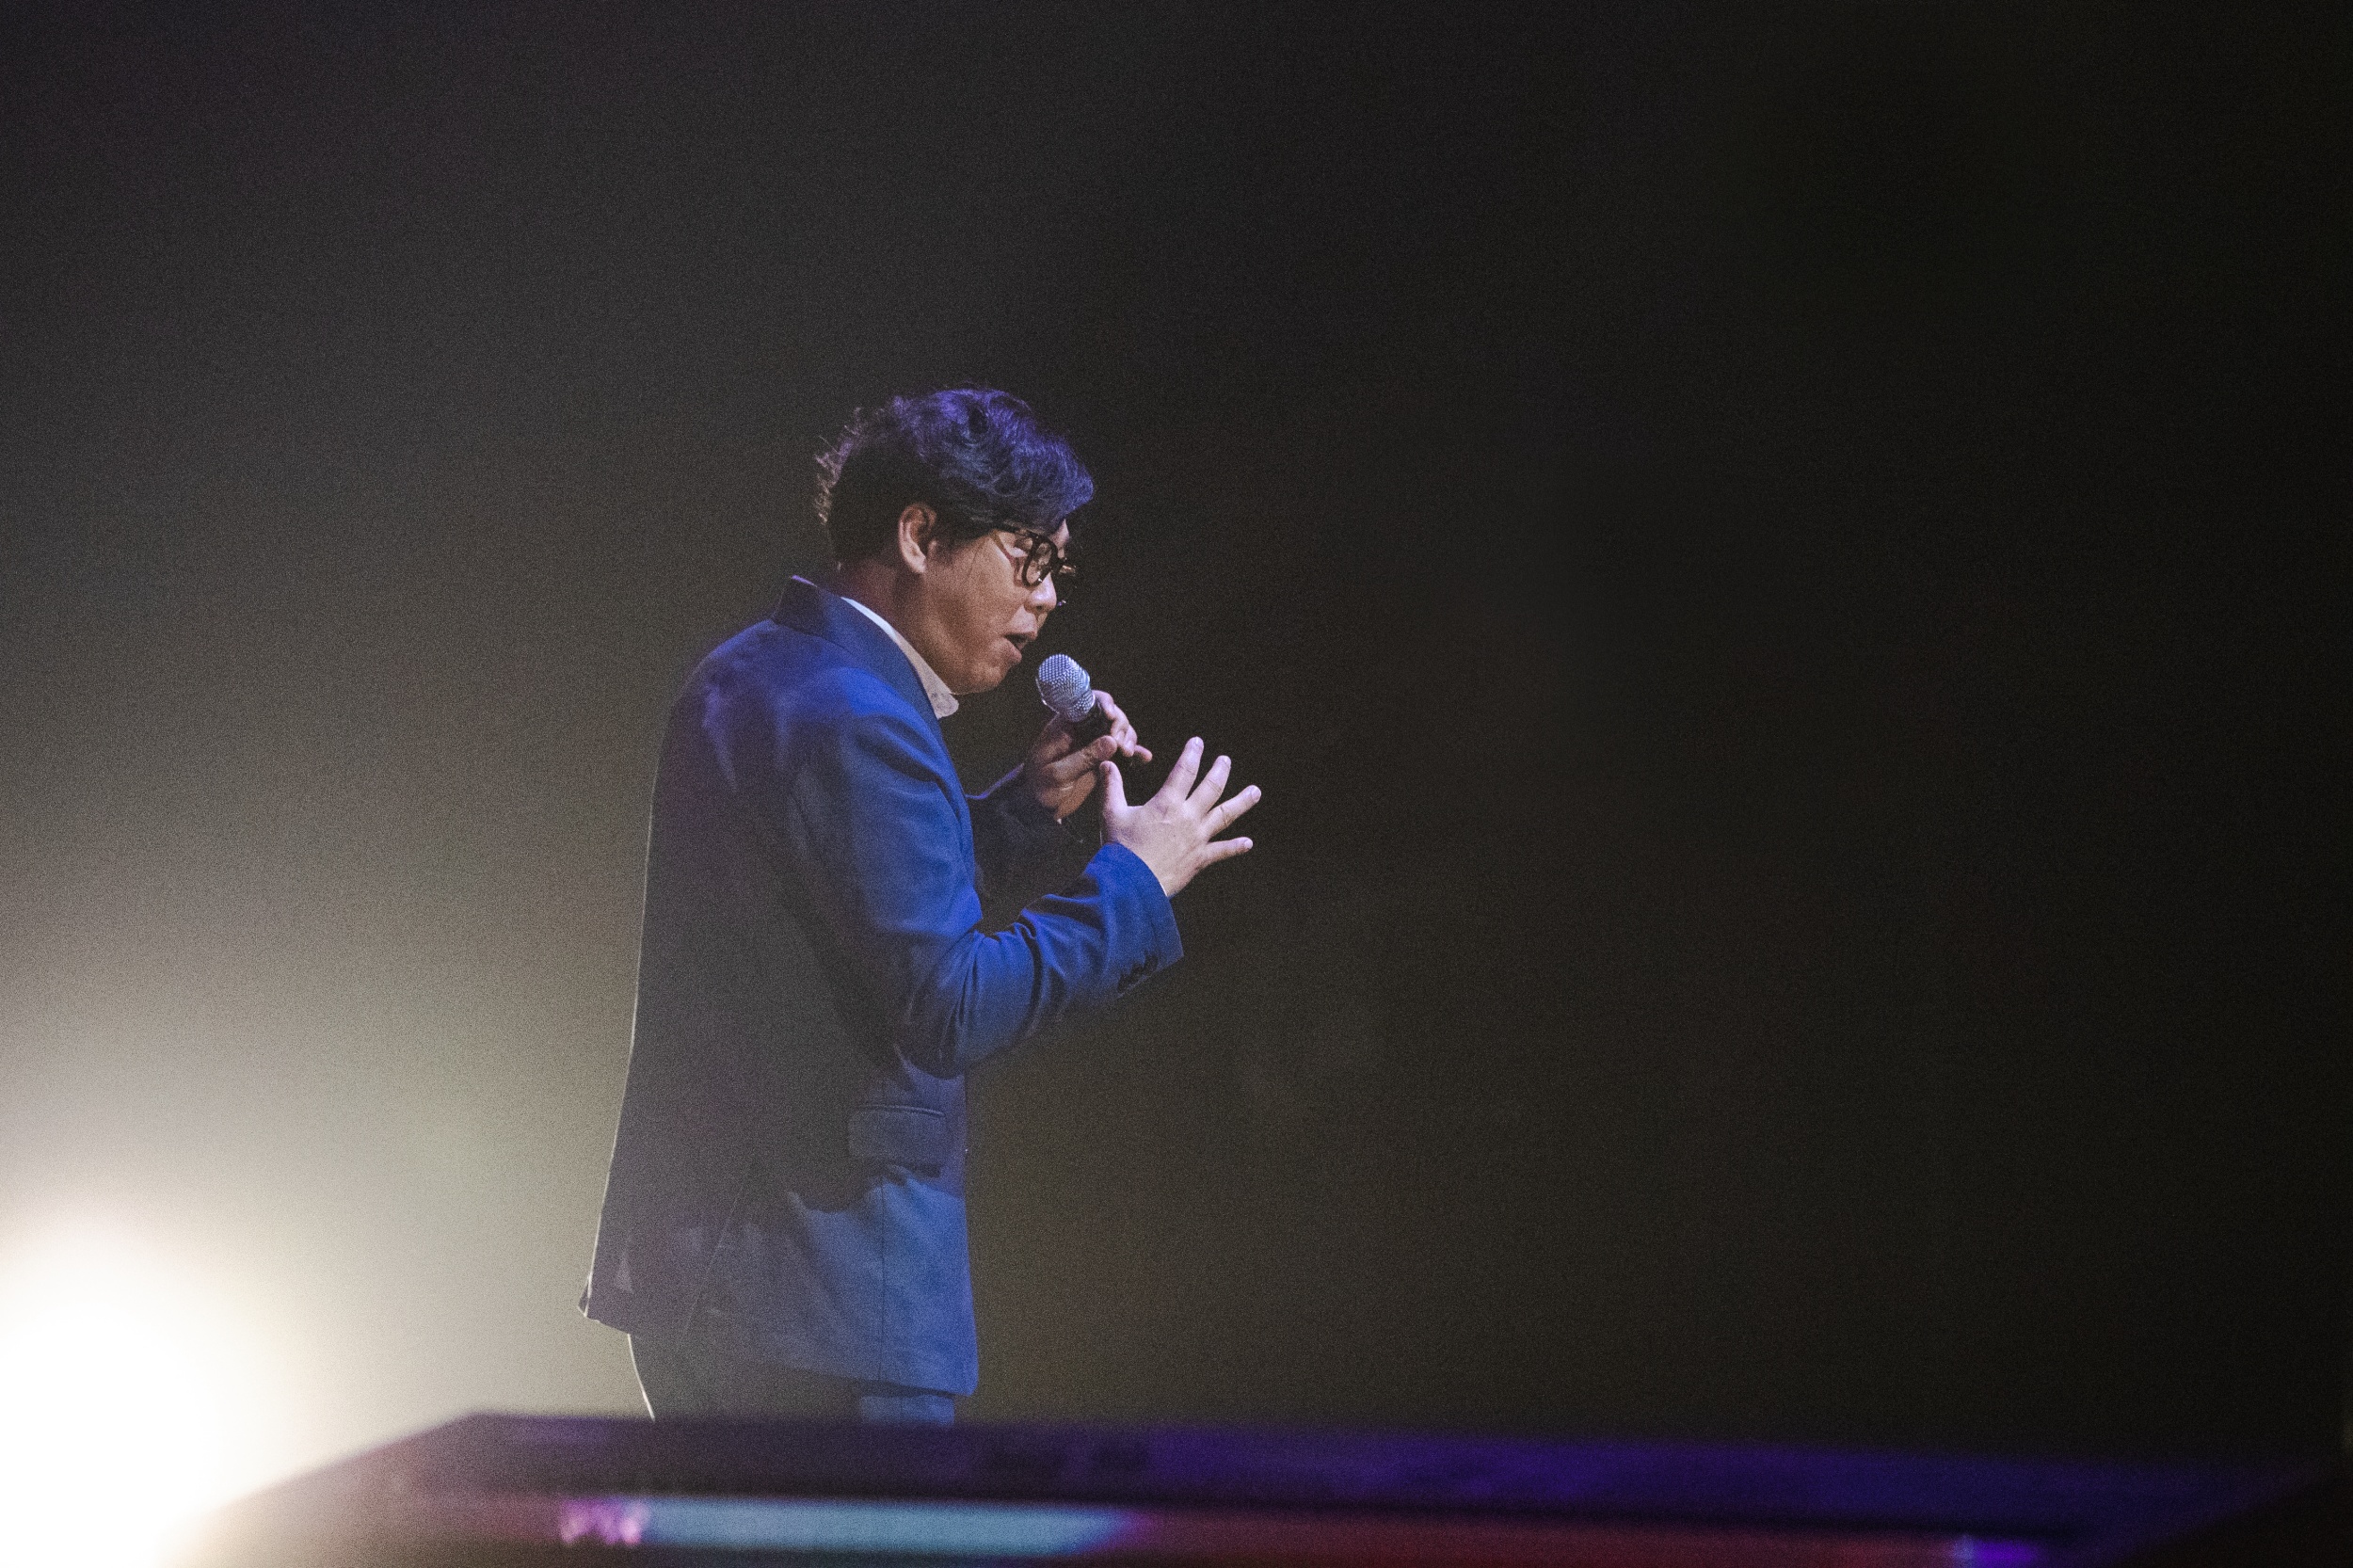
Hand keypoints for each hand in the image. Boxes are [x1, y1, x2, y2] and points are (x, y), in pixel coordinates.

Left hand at [1023, 689, 1151, 819]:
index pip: (1087, 702)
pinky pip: (1121, 750)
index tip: (1112, 717)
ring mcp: (1093, 743)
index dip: (1104, 703)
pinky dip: (1134, 752)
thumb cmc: (1039, 786)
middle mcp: (1082, 730)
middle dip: (1120, 725)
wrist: (1039, 806)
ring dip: (1129, 738)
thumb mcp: (1057, 774)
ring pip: (1119, 730)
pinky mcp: (1102, 758)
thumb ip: (1083, 757)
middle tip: (1121, 745)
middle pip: (1110, 714)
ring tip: (1127, 754)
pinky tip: (1144, 757)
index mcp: (1065, 726)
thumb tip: (1111, 741)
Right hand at [1100, 736, 1259, 897]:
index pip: (1184, 770)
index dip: (1192, 754)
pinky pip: (1222, 851)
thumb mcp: (1111, 813)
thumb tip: (1107, 764)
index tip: (1198, 742)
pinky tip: (1248, 843)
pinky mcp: (1200, 859)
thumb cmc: (1120, 849)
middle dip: (1220, 771)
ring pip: (1225, 815)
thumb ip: (1111, 787)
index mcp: (1167, 803)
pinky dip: (1236, 847)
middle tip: (1225, 760)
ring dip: (1242, 802)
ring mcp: (1197, 838)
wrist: (1131, 883)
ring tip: (1256, 792)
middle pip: (1211, 788)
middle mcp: (1187, 817)